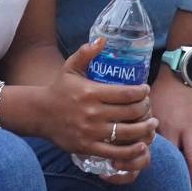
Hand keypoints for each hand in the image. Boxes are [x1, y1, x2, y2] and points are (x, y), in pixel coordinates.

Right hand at [37, 38, 156, 167]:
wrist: (39, 113)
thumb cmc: (58, 90)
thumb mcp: (70, 68)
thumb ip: (85, 53)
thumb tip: (102, 39)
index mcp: (90, 92)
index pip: (126, 93)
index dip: (142, 92)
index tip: (145, 90)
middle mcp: (92, 112)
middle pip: (131, 112)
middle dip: (145, 109)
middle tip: (148, 106)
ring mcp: (90, 131)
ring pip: (128, 132)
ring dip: (146, 129)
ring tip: (152, 125)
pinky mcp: (87, 147)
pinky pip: (116, 152)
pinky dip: (132, 150)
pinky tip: (141, 144)